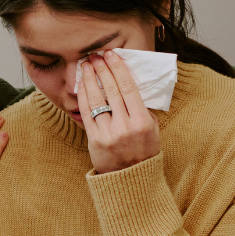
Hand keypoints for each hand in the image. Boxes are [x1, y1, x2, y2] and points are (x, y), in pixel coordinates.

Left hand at [80, 52, 160, 174]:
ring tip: (86, 65)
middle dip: (102, 69)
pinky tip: (82, 85)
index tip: (112, 55)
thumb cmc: (144, 151)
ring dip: (90, 79)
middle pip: (111, 90)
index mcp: (142, 121)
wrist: (131, 179)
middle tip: (96, 55)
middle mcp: (125, 126)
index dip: (118, 68)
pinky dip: (84, 96)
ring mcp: (109, 133)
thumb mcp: (152, 129)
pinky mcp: (95, 140)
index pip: (129, 87)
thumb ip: (143, 109)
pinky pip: (86, 113)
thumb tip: (129, 83)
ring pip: (97, 99)